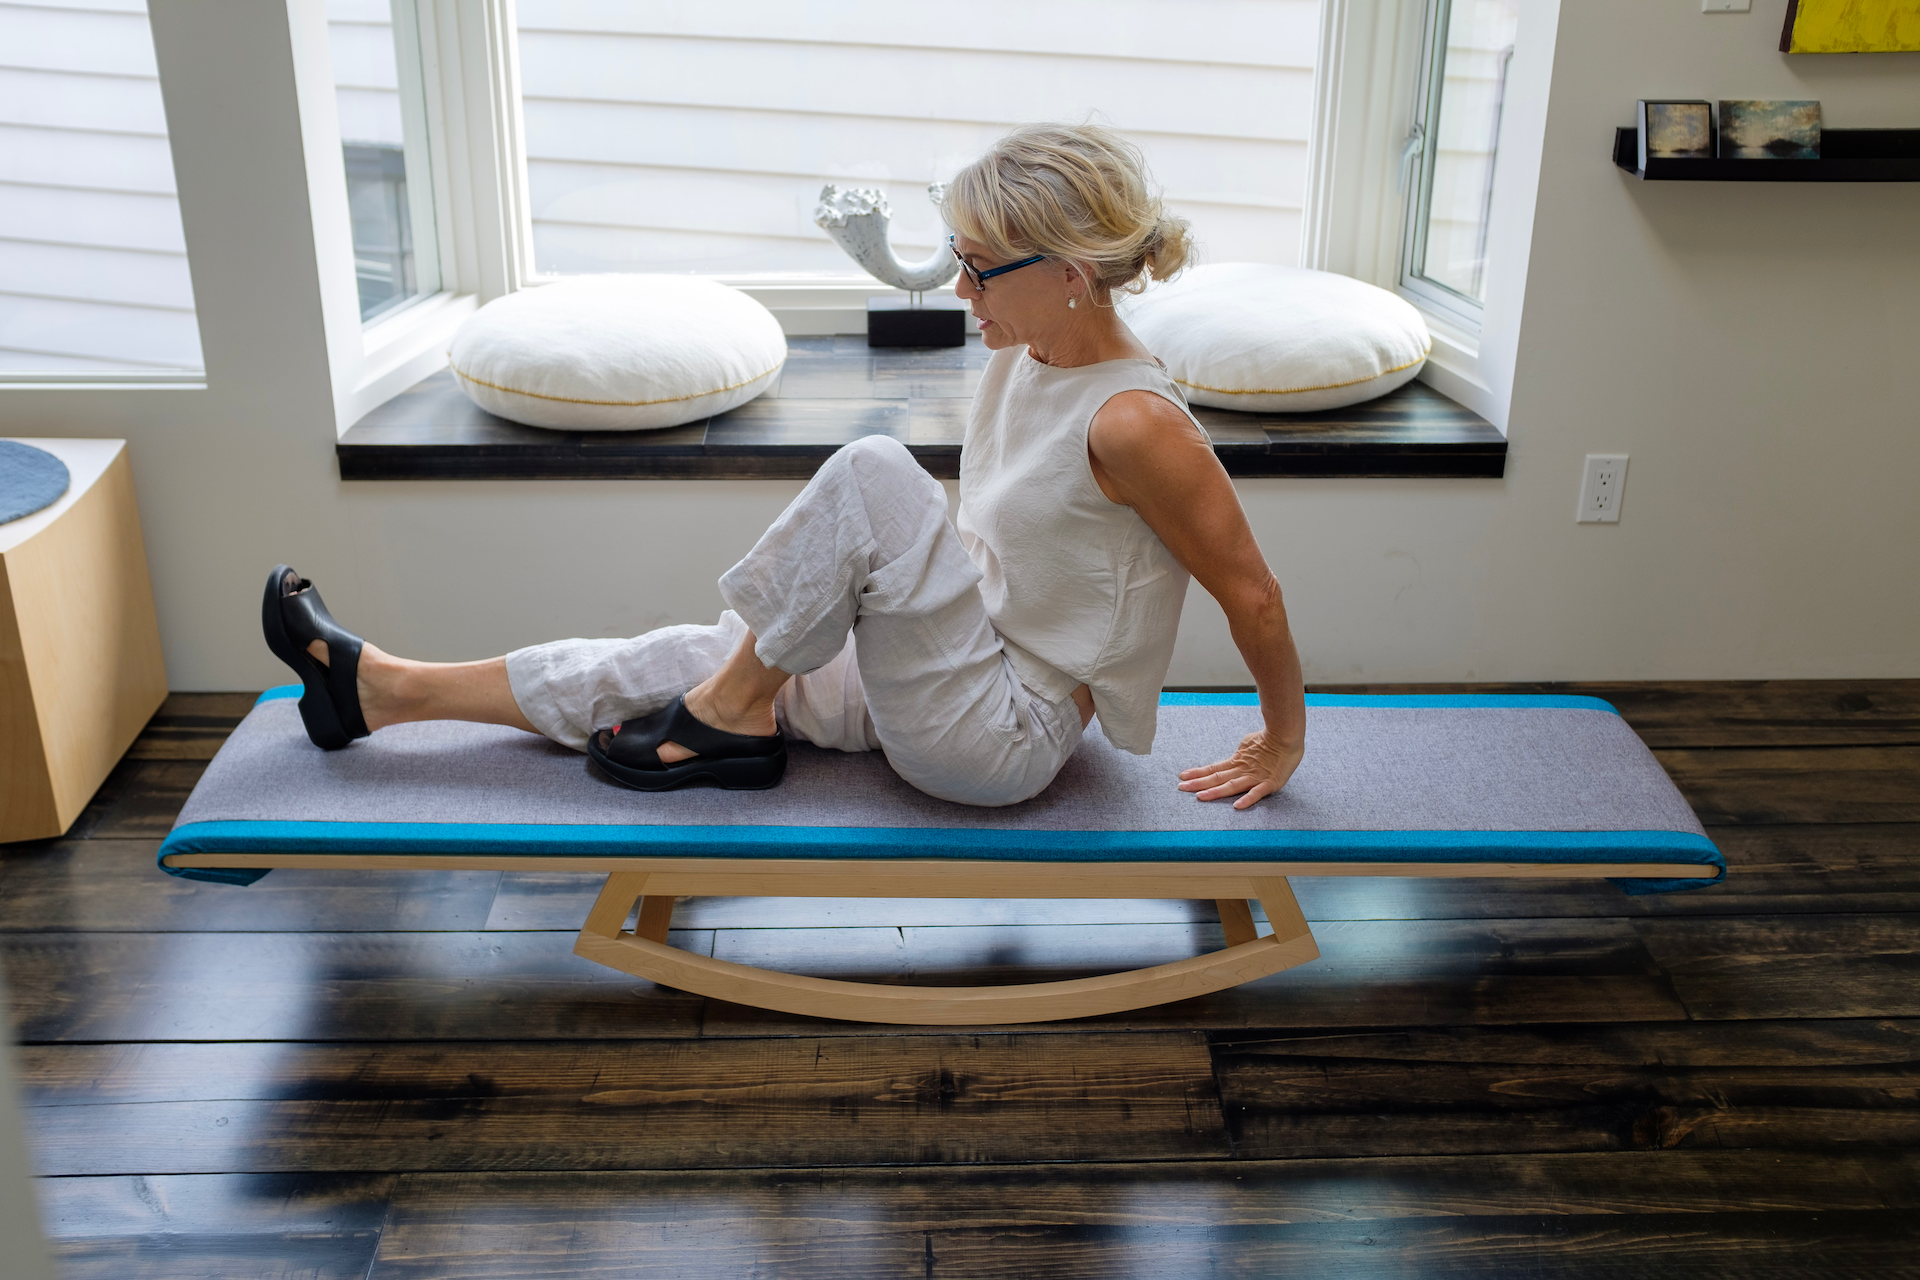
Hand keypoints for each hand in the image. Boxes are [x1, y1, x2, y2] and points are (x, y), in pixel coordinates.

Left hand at [1177, 729, 1303, 809]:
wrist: (1287, 735)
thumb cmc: (1270, 740)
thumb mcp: (1248, 746)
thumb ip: (1239, 756)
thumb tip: (1232, 759)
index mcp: (1237, 762)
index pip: (1213, 769)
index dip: (1198, 773)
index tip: (1182, 776)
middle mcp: (1243, 771)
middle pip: (1217, 778)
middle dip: (1198, 783)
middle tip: (1181, 787)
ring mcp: (1255, 777)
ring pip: (1231, 786)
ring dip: (1215, 792)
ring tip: (1199, 797)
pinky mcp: (1270, 783)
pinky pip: (1257, 793)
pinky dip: (1247, 799)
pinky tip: (1236, 806)